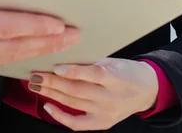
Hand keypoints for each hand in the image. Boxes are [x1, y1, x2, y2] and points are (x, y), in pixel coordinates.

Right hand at [0, 0, 78, 77]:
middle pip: (13, 48)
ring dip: (36, 52)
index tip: (59, 23)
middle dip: (46, 42)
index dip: (34, 25)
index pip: (4, 27)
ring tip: (61, 46)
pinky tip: (30, 53)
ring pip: (7, 59)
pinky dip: (16, 59)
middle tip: (74, 36)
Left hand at [28, 58, 158, 129]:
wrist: (146, 91)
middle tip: (35, 75)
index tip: (56, 66)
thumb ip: (92, 63)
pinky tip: (48, 106)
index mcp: (115, 78)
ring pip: (73, 103)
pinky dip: (61, 116)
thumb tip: (65, 59)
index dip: (74, 71)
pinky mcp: (102, 123)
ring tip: (36, 85)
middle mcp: (110, 97)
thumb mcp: (114, 61)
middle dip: (53, 82)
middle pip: (77, 90)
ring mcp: (105, 113)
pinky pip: (78, 123)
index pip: (92, 74)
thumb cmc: (127, 71)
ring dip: (52, 94)